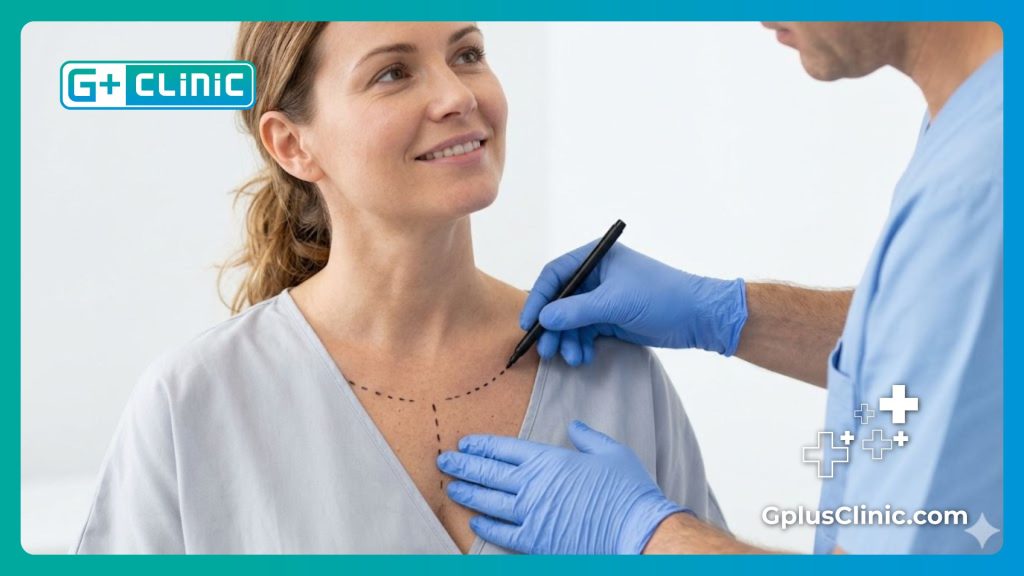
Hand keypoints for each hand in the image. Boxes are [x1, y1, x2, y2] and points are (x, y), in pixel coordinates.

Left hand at [437, 420, 687, 554]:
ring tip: (450, 488)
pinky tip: (474, 522)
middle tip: (443, 461)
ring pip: (489, 501)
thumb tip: (574, 426)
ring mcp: (532, 515)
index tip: (465, 443)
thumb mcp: (610, 452)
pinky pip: (502, 533)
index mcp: (549, 460)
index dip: (482, 445)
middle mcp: (534, 485)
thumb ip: (587, 438)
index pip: (505, 449)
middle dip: (463, 465)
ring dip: (467, 493)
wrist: (636, 531)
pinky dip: (485, 527)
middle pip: (488, 472)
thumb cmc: (628, 490)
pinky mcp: (536, 541)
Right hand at [521, 242, 747, 364]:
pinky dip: (581, 345)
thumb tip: (544, 318)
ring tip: (572, 358)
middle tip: (547, 350)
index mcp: (596, 258)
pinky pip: (585, 332)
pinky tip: (583, 357)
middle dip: (552, 326)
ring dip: (567, 340)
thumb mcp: (616, 303)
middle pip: (560, 300)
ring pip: (571, 320)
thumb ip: (577, 311)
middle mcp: (596, 276)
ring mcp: (603, 298)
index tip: (529, 323)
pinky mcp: (611, 318)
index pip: (555, 274)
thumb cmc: (662, 297)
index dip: (539, 298)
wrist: (699, 317)